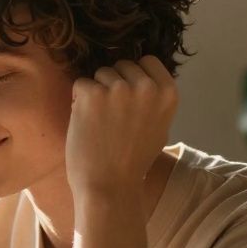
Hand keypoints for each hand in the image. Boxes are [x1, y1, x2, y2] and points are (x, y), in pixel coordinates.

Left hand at [66, 56, 176, 199]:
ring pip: (99, 74)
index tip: (128, 98)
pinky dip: (78, 101)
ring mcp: (119, 88)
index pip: (147, 61)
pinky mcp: (92, 94)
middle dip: (113, 84)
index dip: (134, 76)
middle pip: (121, 66)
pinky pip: (80, 84)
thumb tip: (143, 75)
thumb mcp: (159, 126)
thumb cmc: (133, 161)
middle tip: (112, 117)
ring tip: (100, 123)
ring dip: (95, 93)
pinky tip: (86, 124)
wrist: (109, 186)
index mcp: (168, 93)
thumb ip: (154, 99)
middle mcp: (146, 86)